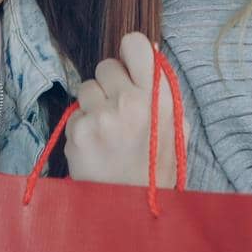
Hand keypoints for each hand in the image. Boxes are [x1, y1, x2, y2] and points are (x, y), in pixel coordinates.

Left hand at [63, 33, 181, 187]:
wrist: (133, 208)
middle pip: (106, 65)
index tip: (128, 65)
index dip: (130, 52)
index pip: (135, 43)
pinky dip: (82, 127)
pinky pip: (75, 114)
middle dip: (109, 84)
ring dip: (94, 105)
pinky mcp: (79, 132)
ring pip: (86, 87)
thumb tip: (151, 50)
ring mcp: (101, 116)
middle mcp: (130, 102)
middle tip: (118, 109)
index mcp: (158, 97)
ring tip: (107, 130)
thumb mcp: (175, 125)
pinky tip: (96, 146)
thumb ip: (163, 88)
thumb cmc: (156, 166)